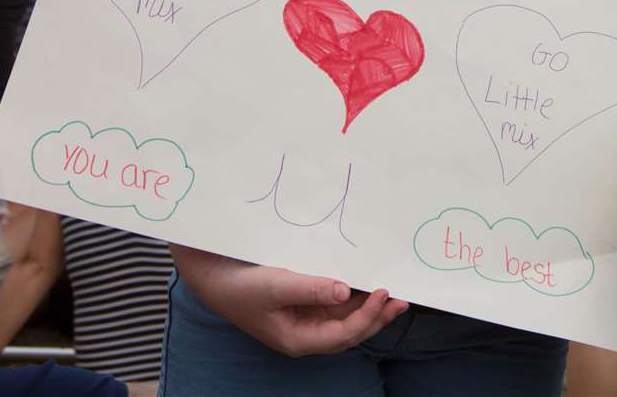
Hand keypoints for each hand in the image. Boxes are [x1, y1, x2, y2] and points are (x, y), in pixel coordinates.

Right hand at [172, 247, 408, 356]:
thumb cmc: (241, 285)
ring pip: (345, 319)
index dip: (367, 316)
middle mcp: (306, 334)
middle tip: (402, 298)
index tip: (383, 292)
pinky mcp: (305, 304)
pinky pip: (335, 305)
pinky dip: (353, 296)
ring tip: (393, 293)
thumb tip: (345, 291)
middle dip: (377, 317)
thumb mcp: (276, 285)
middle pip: (350, 331)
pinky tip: (366, 283)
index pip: (343, 334)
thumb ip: (311, 288)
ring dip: (369, 307)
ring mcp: (306, 320)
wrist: (214, 278)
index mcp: (298, 339)